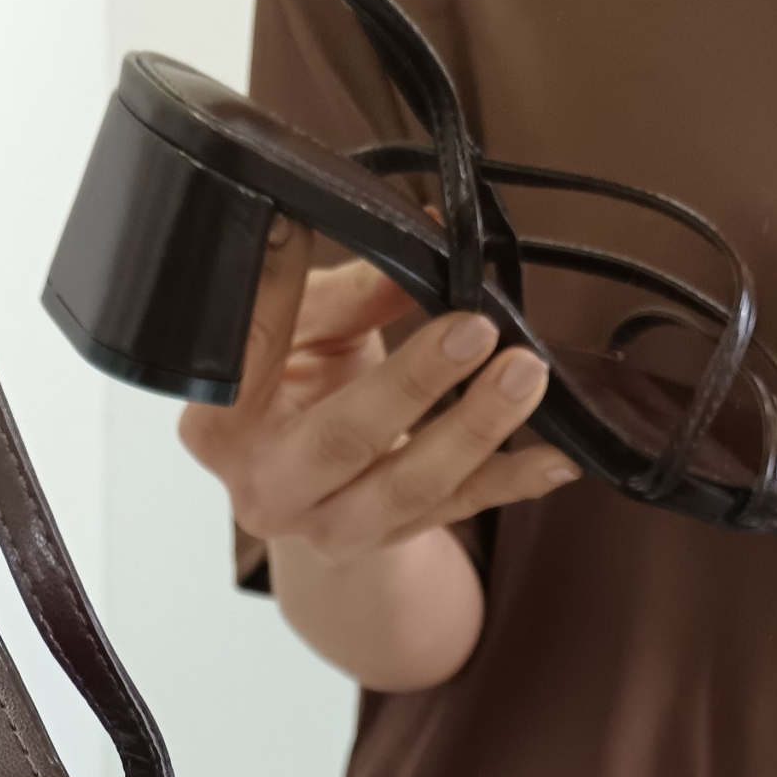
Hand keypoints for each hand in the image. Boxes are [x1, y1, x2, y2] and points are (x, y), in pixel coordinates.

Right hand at [181, 217, 574, 558]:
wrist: (304, 487)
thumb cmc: (296, 387)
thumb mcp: (307, 329)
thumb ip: (353, 289)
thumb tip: (423, 232)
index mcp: (219, 421)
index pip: (256, 346)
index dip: (299, 291)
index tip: (360, 241)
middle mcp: (265, 487)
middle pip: (342, 439)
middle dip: (415, 383)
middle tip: (476, 329)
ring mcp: (325, 527)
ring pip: (405, 489)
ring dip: (474, 430)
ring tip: (525, 374)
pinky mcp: (381, 544)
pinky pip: (456, 513)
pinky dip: (511, 482)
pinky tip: (557, 457)